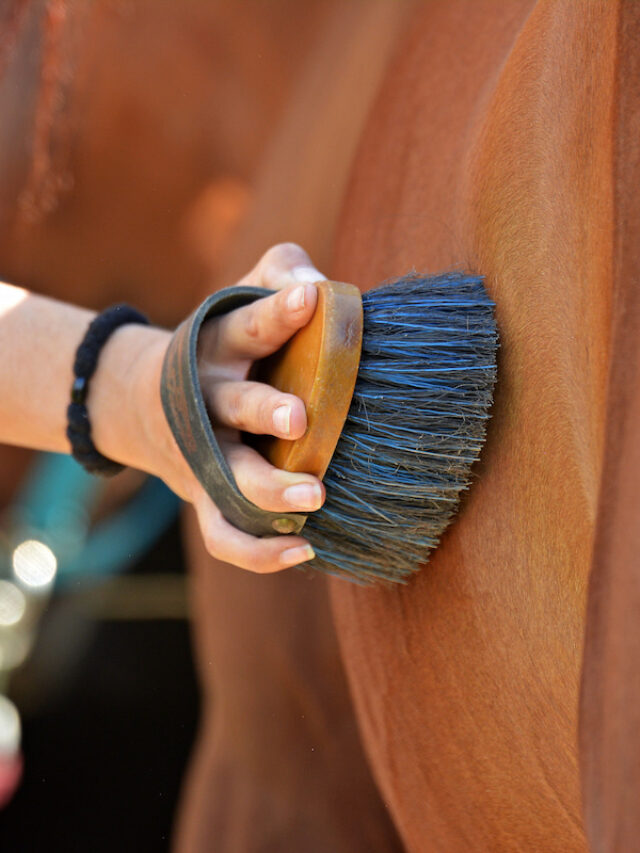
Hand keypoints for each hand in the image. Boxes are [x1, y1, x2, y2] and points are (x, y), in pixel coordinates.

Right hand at [132, 244, 327, 572]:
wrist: (144, 402)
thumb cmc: (219, 344)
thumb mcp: (237, 297)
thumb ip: (280, 270)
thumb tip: (325, 286)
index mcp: (218, 346)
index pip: (248, 323)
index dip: (278, 312)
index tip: (311, 298)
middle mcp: (207, 401)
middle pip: (233, 406)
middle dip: (263, 411)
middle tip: (299, 419)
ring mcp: (203, 455)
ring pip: (230, 479)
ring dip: (267, 490)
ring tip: (314, 497)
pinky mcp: (206, 496)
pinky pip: (225, 536)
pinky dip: (258, 552)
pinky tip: (304, 547)